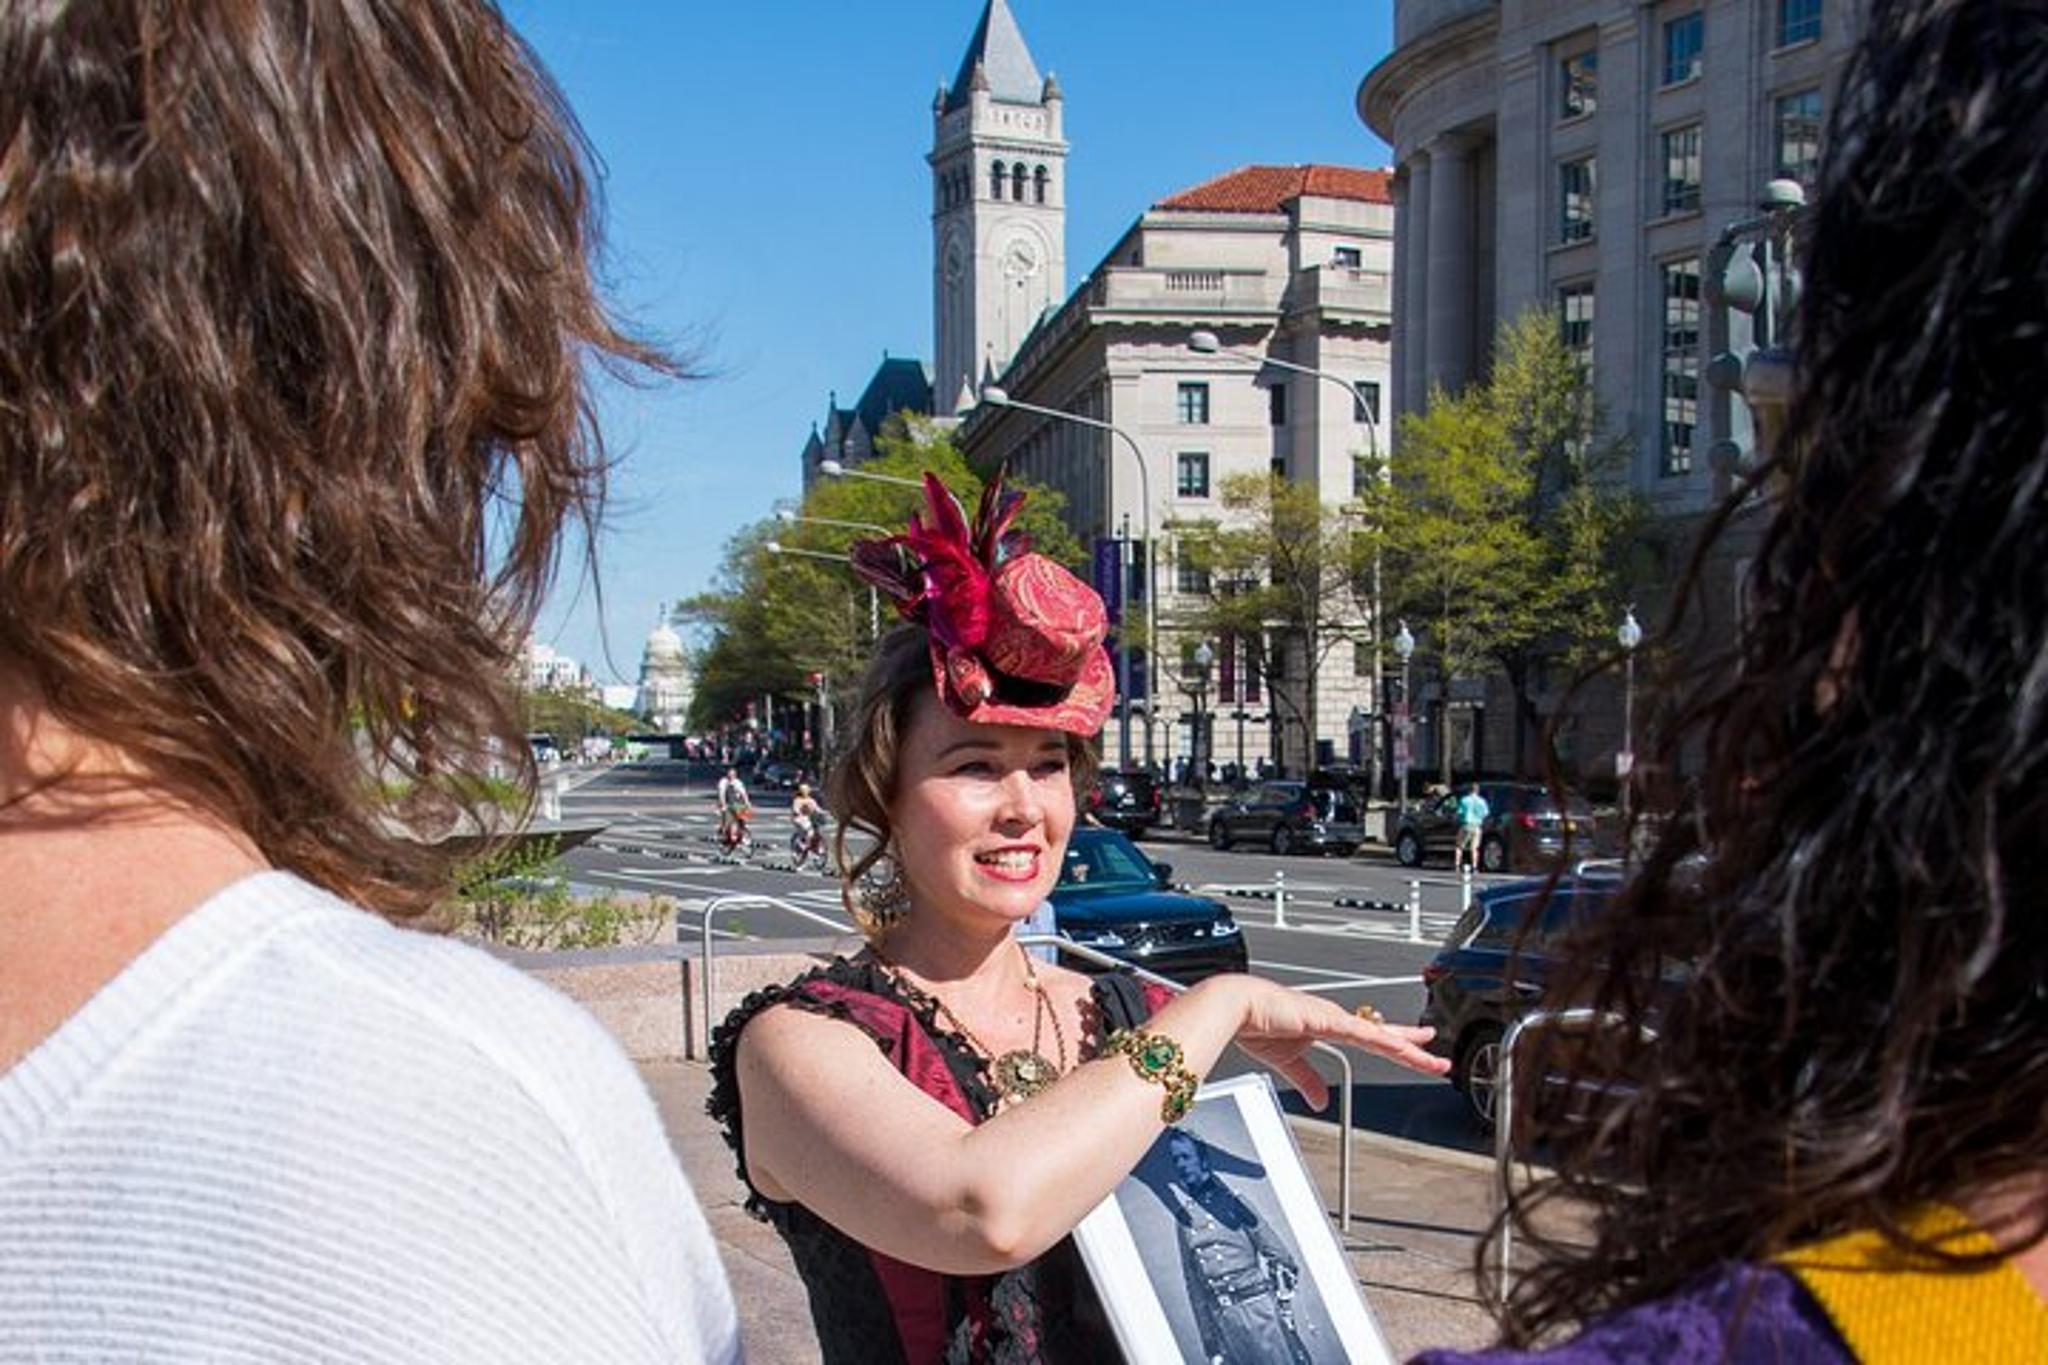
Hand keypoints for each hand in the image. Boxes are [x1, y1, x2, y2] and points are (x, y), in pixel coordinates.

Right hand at [1206, 975, 1447, 1108]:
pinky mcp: (1328, 1019)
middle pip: (1385, 1035)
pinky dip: (1386, 1040)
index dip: (1395, 1042)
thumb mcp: (1290, 1060)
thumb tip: (1320, 1100)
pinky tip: (1404, 1046)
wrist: (1238, 1006)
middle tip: (1437, 1058)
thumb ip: (1308, 1080)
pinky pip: (1364, 1032)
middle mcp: (1338, 1018)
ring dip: (1408, 1048)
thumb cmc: (1258, 1023)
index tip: (1416, 1046)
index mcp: (1329, 1024)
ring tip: (1431, 1059)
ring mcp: (1335, 1017)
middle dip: (1413, 1047)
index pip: (1372, 1036)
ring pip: (1382, 1035)